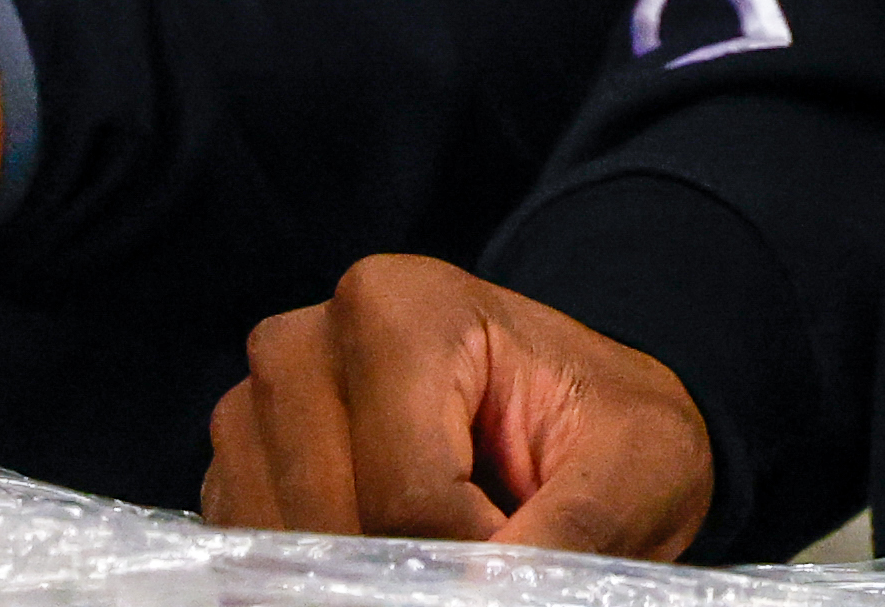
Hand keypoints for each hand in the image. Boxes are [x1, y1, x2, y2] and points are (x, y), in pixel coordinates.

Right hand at [203, 251, 714, 546]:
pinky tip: (386, 558)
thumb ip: (575, 530)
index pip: (409, 497)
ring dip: (362, 580)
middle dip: (415, 573)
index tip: (525, 539)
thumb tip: (478, 591)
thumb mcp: (645, 468)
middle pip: (334, 527)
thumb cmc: (607, 436)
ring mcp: (256, 407)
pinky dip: (317, 582)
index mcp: (401, 305)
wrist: (571, 431)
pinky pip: (251, 564)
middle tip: (484, 551)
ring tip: (443, 546)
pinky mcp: (238, 470)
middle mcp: (306, 343)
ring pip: (280, 553)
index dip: (477, 558)